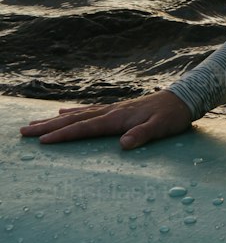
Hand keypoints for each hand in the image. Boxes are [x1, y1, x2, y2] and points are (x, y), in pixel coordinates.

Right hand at [19, 92, 193, 149]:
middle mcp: (111, 111)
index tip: (43, 141)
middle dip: (48, 126)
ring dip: (54, 120)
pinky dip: (72, 112)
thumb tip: (123, 144)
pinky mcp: (116, 109)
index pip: (85, 127)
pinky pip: (88, 110)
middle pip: (74, 119)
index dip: (64, 135)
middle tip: (24, 131)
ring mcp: (112, 109)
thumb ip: (143, 134)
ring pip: (77, 114)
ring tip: (34, 123)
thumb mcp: (162, 127)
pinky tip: (62, 112)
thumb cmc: (173, 116)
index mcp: (118, 118)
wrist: (184, 98)